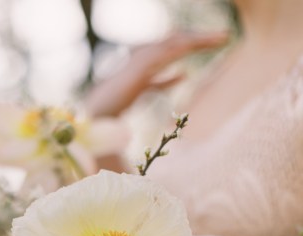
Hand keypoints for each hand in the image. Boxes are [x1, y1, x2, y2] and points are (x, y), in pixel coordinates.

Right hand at [85, 31, 228, 116]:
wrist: (99, 109)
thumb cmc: (119, 102)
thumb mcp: (149, 89)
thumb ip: (166, 80)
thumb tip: (185, 73)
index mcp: (151, 56)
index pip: (178, 44)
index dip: (198, 42)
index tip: (219, 41)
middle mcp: (146, 51)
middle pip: (179, 40)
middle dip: (202, 38)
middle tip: (225, 37)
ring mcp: (141, 57)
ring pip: (174, 43)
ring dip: (197, 40)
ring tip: (219, 40)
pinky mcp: (139, 68)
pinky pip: (163, 56)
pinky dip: (179, 50)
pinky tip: (195, 48)